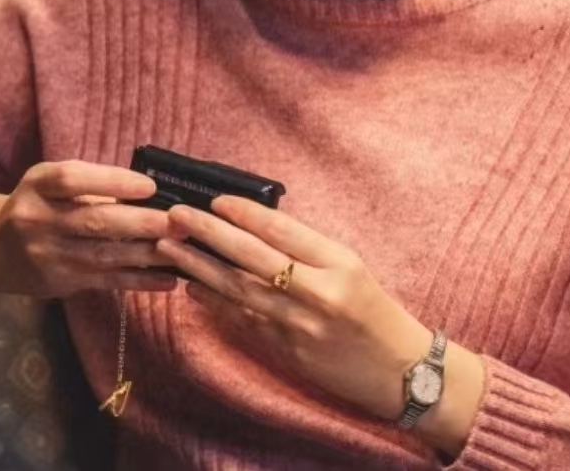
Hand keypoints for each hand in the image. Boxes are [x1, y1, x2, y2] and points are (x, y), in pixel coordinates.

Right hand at [0, 160, 177, 297]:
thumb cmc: (36, 205)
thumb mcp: (48, 182)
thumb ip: (87, 181)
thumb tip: (149, 190)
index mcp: (37, 186)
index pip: (73, 179)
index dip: (111, 181)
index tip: (149, 185)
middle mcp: (38, 220)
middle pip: (93, 221)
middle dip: (140, 222)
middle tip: (178, 221)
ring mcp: (48, 255)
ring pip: (104, 255)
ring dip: (147, 254)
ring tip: (182, 248)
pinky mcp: (61, 282)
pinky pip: (105, 282)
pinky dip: (139, 281)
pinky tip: (167, 280)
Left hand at [159, 197, 483, 452]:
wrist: (400, 370)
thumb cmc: (374, 311)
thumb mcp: (350, 268)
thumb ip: (308, 249)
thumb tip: (255, 225)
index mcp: (339, 262)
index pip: (283, 230)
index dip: (245, 213)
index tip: (215, 199)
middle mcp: (320, 291)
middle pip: (253, 256)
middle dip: (210, 233)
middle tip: (177, 215)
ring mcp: (300, 324)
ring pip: (240, 289)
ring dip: (200, 267)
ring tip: (169, 248)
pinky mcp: (287, 351)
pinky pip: (244, 320)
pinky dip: (215, 302)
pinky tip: (192, 287)